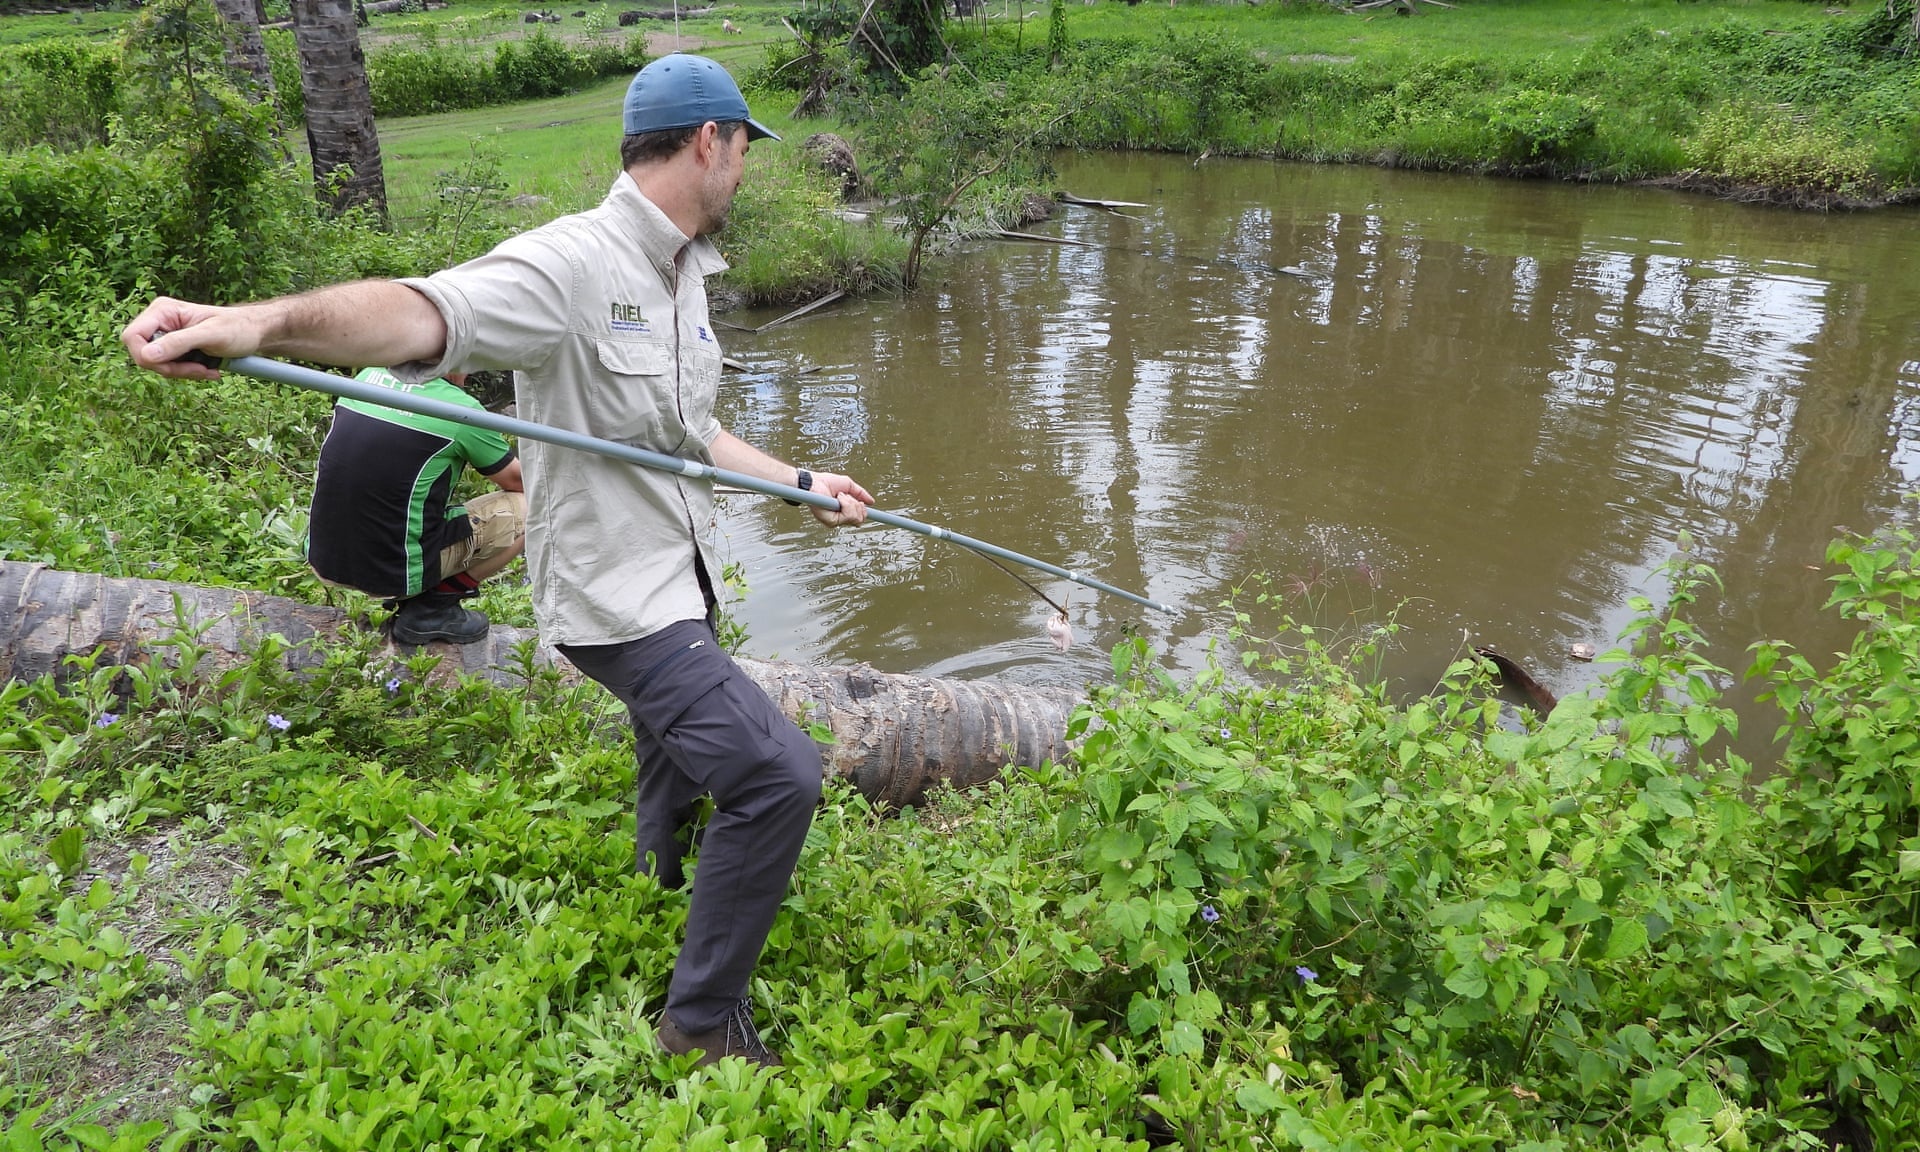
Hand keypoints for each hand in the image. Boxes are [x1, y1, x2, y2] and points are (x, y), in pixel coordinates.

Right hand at [121, 297, 265, 379]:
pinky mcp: (174, 348)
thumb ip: (179, 343)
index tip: (173, 367)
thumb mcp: (211, 335)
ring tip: (208, 370)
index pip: (132, 337)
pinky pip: (169, 367)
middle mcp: (159, 321)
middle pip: (143, 354)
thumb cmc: (237, 328)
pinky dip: (187, 373)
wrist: (254, 333)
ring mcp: (165, 335)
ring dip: (182, 373)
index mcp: (162, 311)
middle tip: (199, 370)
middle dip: (170, 368)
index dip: (146, 357)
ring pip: (156, 365)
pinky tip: (208, 370)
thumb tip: (147, 355)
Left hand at [807, 472, 872, 527]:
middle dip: (857, 504)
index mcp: (843, 512)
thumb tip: (872, 501)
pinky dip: (845, 503)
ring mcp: (835, 521)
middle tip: (846, 495)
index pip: (859, 518)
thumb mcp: (848, 485)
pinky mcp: (831, 521)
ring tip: (839, 495)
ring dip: (850, 502)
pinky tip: (837, 498)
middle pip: (860, 519)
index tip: (867, 505)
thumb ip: (860, 493)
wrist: (813, 482)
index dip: (864, 512)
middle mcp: (839, 519)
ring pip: (855, 517)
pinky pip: (848, 515)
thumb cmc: (826, 482)